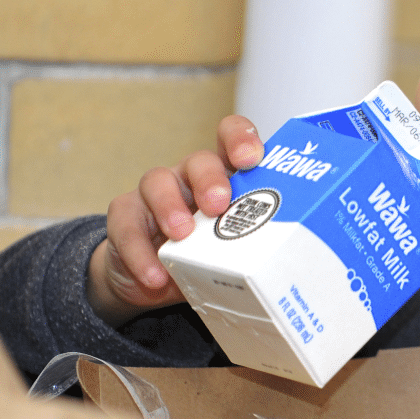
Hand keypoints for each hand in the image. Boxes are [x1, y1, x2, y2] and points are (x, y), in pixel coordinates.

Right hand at [87, 115, 264, 326]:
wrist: (153, 280)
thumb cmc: (207, 255)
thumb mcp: (234, 247)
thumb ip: (255, 245)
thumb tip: (293, 267)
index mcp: (225, 176)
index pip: (231, 138)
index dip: (241, 139)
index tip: (251, 158)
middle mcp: (190, 177)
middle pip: (199, 161)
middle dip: (210, 179)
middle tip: (218, 205)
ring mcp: (155, 193)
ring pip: (158, 181)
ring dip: (170, 207)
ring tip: (181, 236)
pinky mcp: (126, 216)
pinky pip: (127, 225)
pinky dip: (140, 252)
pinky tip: (155, 276)